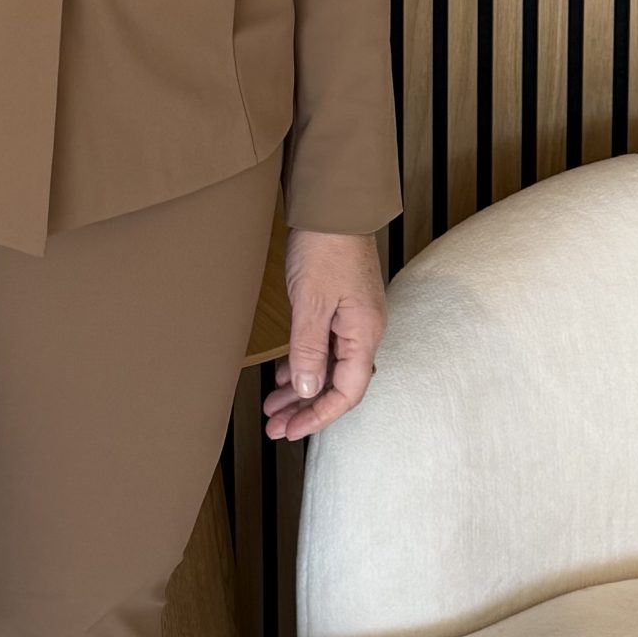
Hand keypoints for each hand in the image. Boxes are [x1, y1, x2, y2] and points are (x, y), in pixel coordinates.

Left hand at [262, 228, 385, 441]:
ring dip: (302, 388)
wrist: (332, 206)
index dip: (320, 416)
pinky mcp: (341, 306)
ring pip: (329, 367)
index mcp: (364, 334)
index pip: (348, 392)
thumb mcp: (311, 303)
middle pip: (338, 384)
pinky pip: (325, 347)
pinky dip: (304, 363)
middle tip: (275, 427)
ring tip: (273, 407)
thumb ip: (310, 350)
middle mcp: (364, 331)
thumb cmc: (324, 248)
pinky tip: (285, 374)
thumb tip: (309, 391)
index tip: (292, 431)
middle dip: (306, 408)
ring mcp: (354, 319)